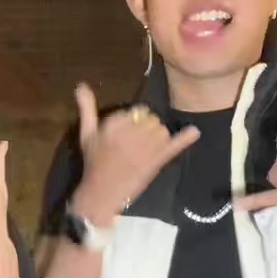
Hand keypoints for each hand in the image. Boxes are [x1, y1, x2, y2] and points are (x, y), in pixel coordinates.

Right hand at [71, 83, 199, 224]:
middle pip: (153, 119)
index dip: (135, 120)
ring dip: (158, 138)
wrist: (102, 192)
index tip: (127, 133)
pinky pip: (174, 145)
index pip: (138, 110)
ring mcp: (147, 146)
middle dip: (147, 129)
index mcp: (116, 122)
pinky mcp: (157, 160)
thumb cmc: (93, 162)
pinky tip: (194, 131)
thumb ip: (86, 108)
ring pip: (163, 130)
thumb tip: (81, 85)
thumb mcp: (86, 133)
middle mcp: (133, 130)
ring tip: (145, 151)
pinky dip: (185, 138)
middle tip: (136, 145)